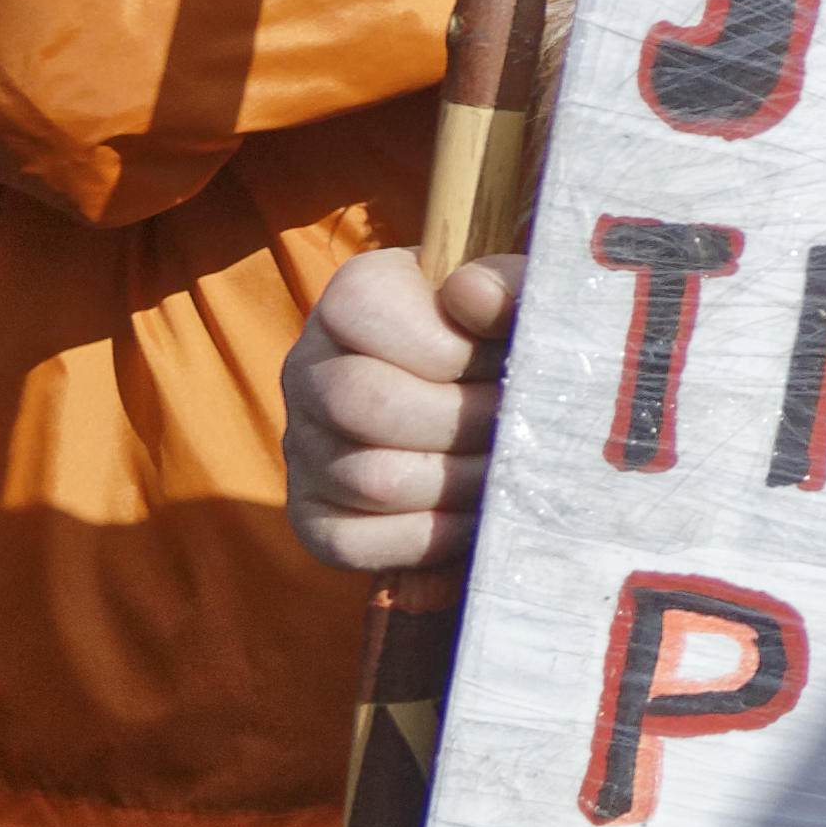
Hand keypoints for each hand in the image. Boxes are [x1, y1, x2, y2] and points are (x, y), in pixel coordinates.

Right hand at [285, 246, 519, 577]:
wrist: (493, 400)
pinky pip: (353, 542)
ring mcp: (304, 445)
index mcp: (353, 298)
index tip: (501, 360)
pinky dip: (430, 536)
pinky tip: (478, 515)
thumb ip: (510, 284)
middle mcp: (310, 369)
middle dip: (462, 421)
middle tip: (518, 426)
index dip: (449, 346)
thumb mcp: (521, 297)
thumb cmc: (510, 337)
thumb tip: (473, 295)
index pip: (363, 313)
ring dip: (460, 482)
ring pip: (369, 478)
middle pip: (363, 403)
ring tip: (509, 469)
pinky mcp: (314, 514)